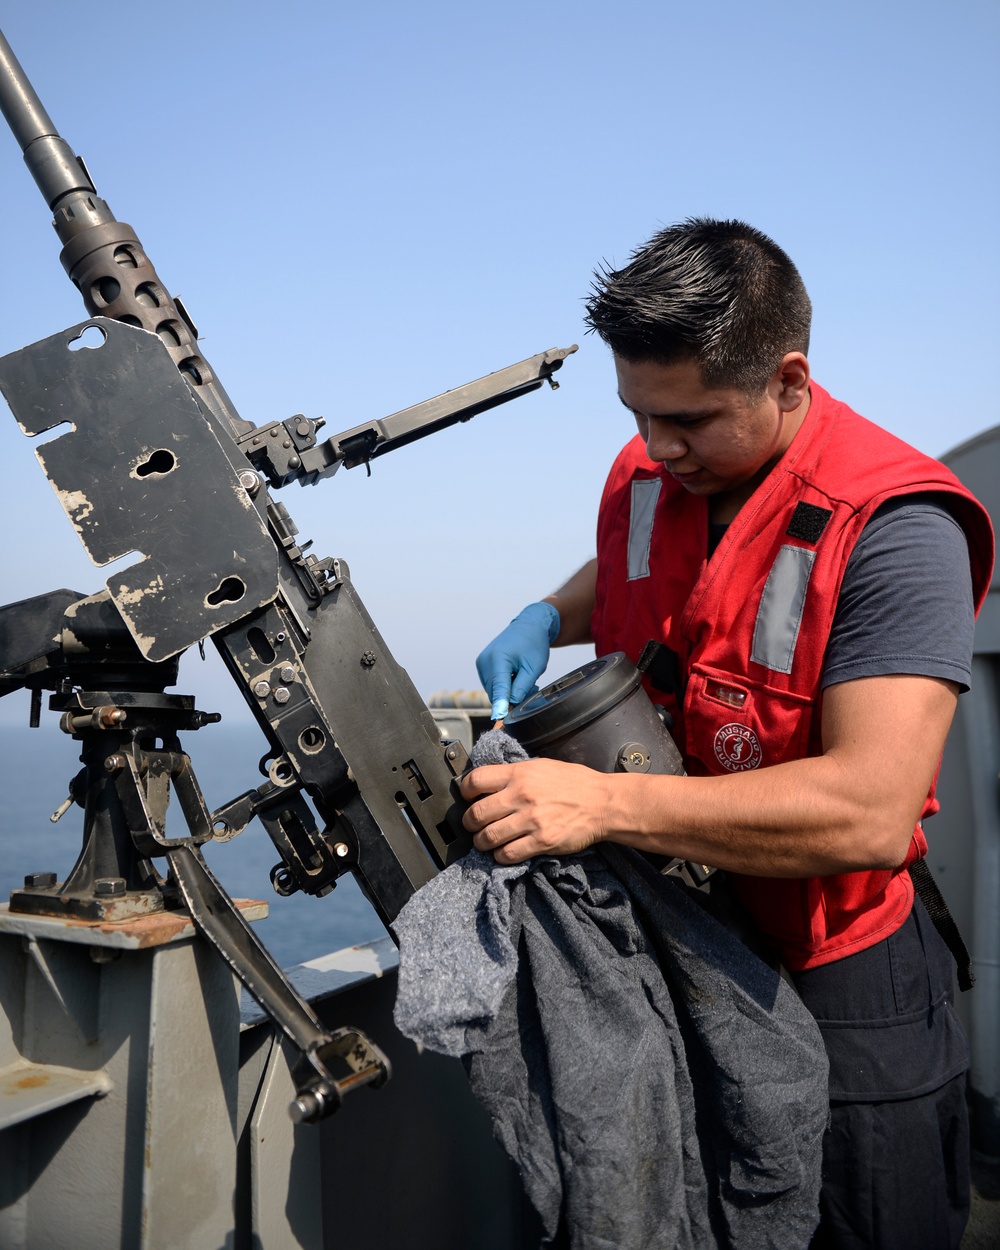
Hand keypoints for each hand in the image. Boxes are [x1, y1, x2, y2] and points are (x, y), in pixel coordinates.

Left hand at [459, 758, 609, 863]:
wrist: (603, 803)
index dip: (465, 792)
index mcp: (520, 774)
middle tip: (473, 825)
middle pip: (476, 814)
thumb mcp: (542, 766)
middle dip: (469, 823)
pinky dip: (500, 856)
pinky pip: (507, 854)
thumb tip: (490, 783)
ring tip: (485, 842)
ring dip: (482, 843)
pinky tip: (504, 852)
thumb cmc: (575, 783)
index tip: (468, 798)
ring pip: (487, 837)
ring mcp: (530, 820)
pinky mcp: (541, 842)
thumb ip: (515, 774)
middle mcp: (521, 795)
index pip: (475, 781)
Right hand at [476, 602, 559, 719]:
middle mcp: (485, 661)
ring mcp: (481, 663)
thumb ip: (521, 688)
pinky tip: (515, 675)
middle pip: (496, 692)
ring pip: (494, 690)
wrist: (528, 626)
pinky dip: (503, 685)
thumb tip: (510, 705)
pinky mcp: (482, 665)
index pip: (499, 688)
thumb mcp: (533, 668)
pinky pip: (492, 684)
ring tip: (523, 678)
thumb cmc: (533, 644)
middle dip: (511, 696)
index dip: (501, 705)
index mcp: (498, 659)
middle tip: (530, 687)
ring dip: (507, 691)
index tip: (499, 718)